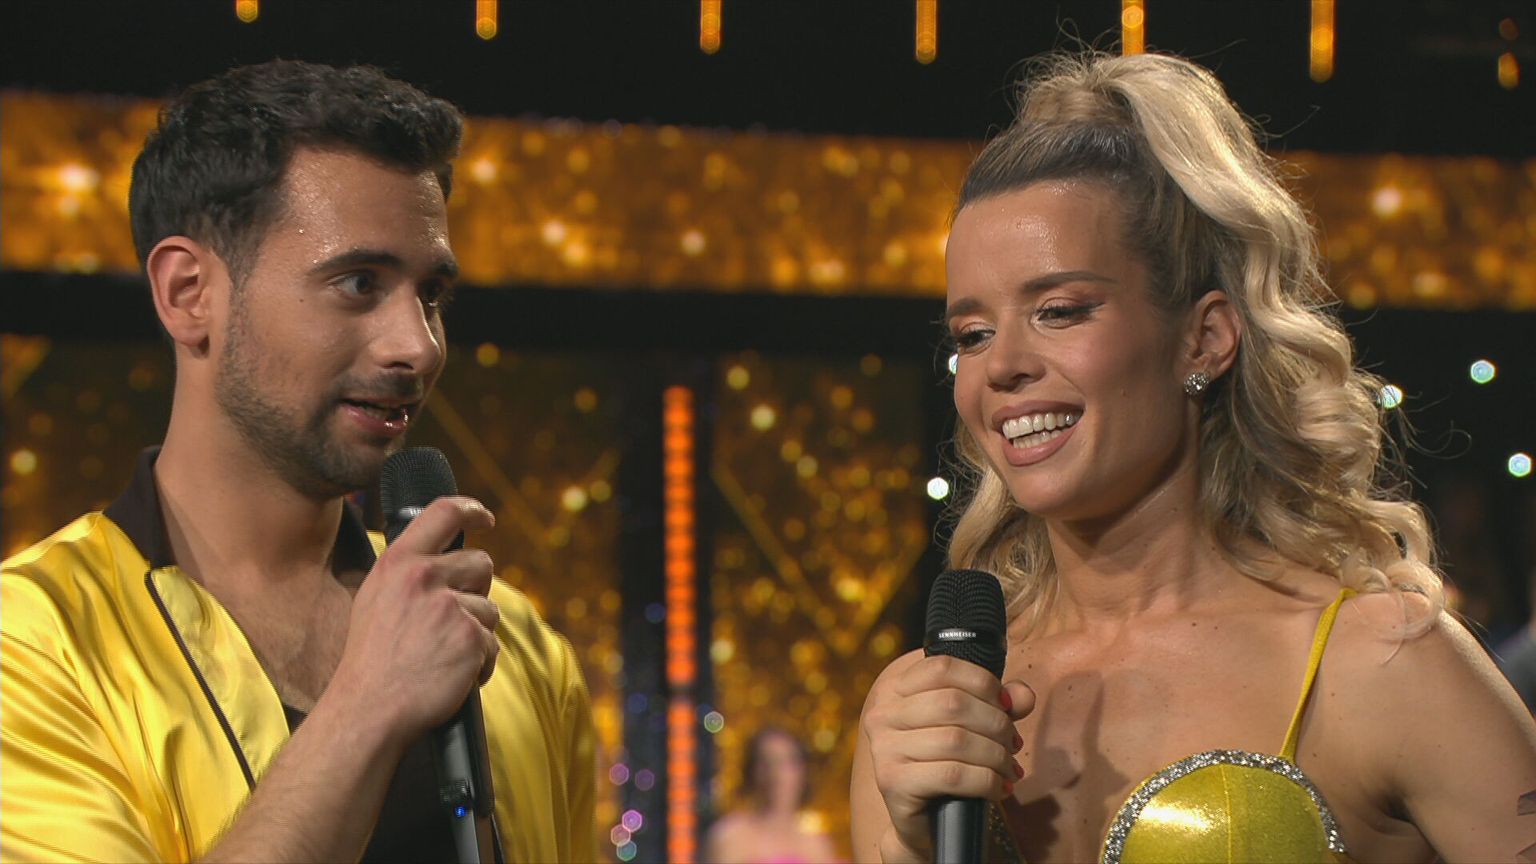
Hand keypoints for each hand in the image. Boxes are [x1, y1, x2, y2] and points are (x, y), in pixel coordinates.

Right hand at [329, 496, 498, 743]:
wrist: (369, 708)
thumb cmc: (373, 660)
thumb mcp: (376, 599)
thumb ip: (410, 574)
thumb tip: (448, 561)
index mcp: (398, 562)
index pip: (443, 512)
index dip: (471, 509)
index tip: (485, 518)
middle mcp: (423, 576)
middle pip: (481, 563)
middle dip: (476, 590)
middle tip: (450, 621)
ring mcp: (449, 606)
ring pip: (490, 608)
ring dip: (477, 634)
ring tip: (441, 656)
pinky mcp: (471, 637)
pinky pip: (493, 645)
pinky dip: (479, 664)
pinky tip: (451, 676)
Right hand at [860, 654, 1034, 860]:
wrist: (926, 824)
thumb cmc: (949, 765)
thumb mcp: (974, 727)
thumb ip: (998, 704)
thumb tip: (1022, 696)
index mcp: (895, 690)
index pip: (941, 667)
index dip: (982, 682)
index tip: (1006, 705)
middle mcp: (882, 715)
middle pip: (953, 702)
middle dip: (996, 723)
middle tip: (1013, 744)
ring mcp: (883, 749)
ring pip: (956, 739)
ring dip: (995, 755)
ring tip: (1009, 768)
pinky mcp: (893, 782)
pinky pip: (953, 775)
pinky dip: (986, 781)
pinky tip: (998, 789)